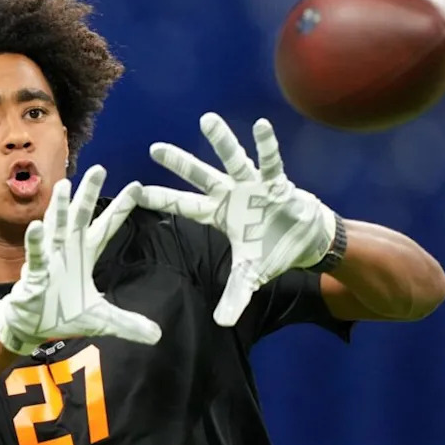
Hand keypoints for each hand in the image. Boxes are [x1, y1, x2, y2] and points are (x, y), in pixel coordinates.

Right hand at [0, 165, 161, 354]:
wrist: (31, 326)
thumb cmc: (62, 314)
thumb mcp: (102, 319)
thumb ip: (129, 323)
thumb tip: (158, 336)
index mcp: (85, 254)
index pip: (107, 226)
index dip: (121, 208)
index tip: (137, 187)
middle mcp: (68, 249)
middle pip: (82, 216)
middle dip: (90, 193)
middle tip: (99, 168)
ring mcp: (50, 258)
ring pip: (57, 227)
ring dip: (61, 207)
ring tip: (66, 186)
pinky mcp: (35, 273)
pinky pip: (36, 255)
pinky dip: (36, 241)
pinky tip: (37, 227)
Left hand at [139, 113, 343, 326]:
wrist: (307, 241)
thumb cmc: (274, 251)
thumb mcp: (251, 276)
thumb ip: (235, 296)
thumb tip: (221, 324)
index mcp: (219, 215)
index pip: (184, 206)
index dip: (162, 199)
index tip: (136, 190)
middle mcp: (231, 195)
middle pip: (199, 177)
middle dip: (178, 164)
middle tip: (155, 148)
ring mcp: (253, 186)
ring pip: (232, 160)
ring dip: (221, 141)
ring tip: (206, 120)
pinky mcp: (277, 183)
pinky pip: (270, 162)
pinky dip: (267, 146)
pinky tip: (261, 126)